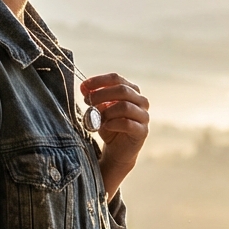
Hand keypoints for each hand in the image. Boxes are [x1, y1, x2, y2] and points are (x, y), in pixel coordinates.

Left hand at [80, 73, 148, 197]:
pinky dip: (113, 124)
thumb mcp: (99, 110)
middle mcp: (141, 101)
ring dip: (107, 111)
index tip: (84, 86)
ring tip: (98, 118)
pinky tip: (106, 126)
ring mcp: (144, 116)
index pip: (116, 79)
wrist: (117, 150)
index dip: (99, 81)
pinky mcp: (142, 131)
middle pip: (122, 90)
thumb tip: (84, 88)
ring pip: (125, 106)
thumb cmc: (109, 127)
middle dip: (101, 94)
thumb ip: (94, 98)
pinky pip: (128, 124)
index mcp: (131, 91)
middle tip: (88, 101)